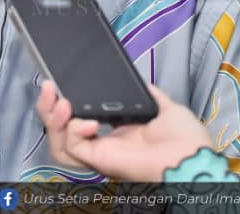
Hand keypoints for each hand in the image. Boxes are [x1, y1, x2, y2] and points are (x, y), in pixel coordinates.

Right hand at [36, 81, 215, 181]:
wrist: (191, 156)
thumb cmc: (184, 139)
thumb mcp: (163, 104)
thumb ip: (146, 92)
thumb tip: (136, 79)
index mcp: (116, 131)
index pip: (79, 117)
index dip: (66, 100)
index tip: (59, 81)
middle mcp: (103, 143)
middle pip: (61, 130)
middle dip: (48, 108)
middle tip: (49, 87)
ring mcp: (99, 152)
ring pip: (59, 141)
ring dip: (53, 119)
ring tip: (60, 101)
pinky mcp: (99, 159)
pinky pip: (71, 148)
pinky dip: (72, 131)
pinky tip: (86, 121)